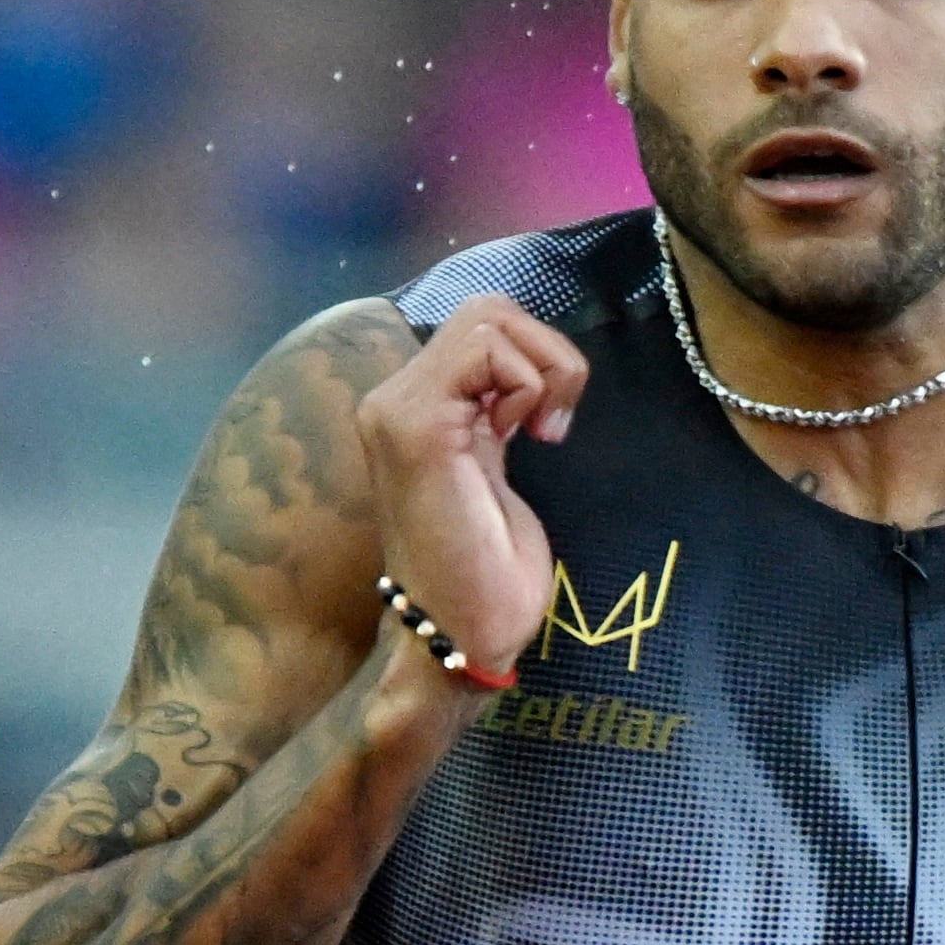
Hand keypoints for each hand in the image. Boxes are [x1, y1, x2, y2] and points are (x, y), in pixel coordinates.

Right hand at [353, 294, 584, 670]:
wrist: (463, 633)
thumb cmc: (488, 570)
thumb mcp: (496, 466)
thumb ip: (497, 410)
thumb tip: (540, 359)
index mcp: (414, 411)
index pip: (482, 328)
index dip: (534, 358)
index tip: (546, 426)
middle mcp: (393, 402)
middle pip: (487, 310)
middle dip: (545, 352)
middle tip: (551, 422)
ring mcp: (398, 411)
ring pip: (489, 319)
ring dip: (544, 368)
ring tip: (539, 432)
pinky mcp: (416, 425)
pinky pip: (488, 351)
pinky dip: (531, 383)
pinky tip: (526, 437)